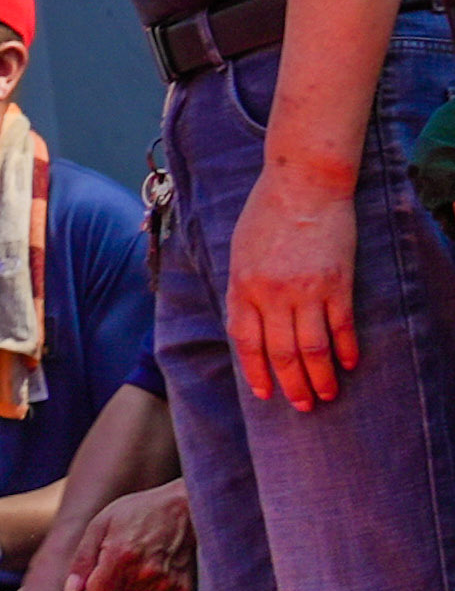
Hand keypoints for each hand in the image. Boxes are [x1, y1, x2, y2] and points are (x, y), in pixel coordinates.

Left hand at [74, 480, 194, 590]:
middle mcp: (145, 574)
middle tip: (119, 570)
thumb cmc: (136, 514)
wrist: (180, 510)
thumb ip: (83, 560)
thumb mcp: (99, 526)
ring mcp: (166, 585)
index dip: (93, 588)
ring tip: (135, 573)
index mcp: (120, 555)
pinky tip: (149, 581)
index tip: (100, 573)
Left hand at [232, 162, 359, 404]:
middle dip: (291, 384)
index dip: (255, 370)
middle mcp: (272, 294)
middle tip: (302, 405)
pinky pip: (341, 327)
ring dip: (320, 377)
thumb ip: (245, 287)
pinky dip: (346, 349)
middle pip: (281, 352)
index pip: (246, 340)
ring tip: (327, 394)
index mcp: (243, 285)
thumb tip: (250, 322)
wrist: (302, 184)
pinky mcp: (337, 284)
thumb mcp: (241, 250)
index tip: (264, 392)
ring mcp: (306, 291)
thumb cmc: (266, 213)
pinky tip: (349, 364)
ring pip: (312, 348)